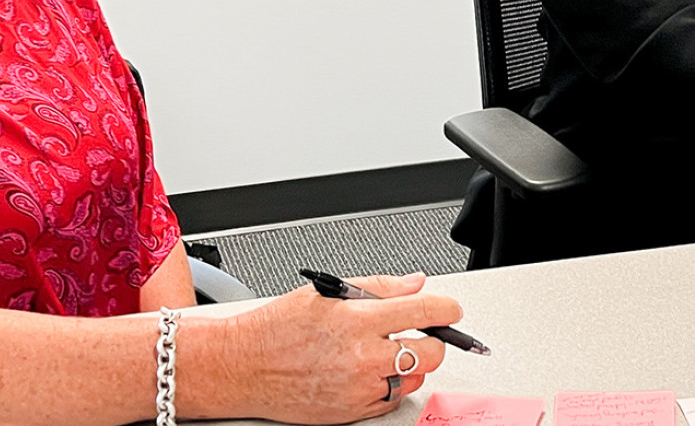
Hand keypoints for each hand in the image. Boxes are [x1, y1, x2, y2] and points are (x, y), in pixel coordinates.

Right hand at [229, 272, 461, 423]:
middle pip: (430, 352)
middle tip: (422, 332)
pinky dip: (389, 384)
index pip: (424, 312)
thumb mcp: (326, 292)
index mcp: (357, 320)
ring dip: (410, 363)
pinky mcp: (352, 410)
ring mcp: (358, 387)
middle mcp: (362, 356)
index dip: (447, 309)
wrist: (242, 366)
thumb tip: (415, 284)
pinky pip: (390, 399)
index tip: (451, 310)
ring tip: (386, 351)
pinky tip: (371, 370)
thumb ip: (379, 287)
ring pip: (413, 377)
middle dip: (433, 339)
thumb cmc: (276, 327)